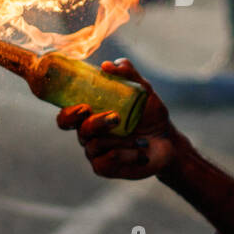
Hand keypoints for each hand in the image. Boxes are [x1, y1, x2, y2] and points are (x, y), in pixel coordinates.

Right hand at [56, 59, 176, 178]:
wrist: (167, 141)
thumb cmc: (149, 114)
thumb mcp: (142, 90)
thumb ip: (127, 74)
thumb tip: (108, 65)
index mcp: (89, 114)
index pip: (66, 116)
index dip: (68, 113)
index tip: (84, 107)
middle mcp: (88, 134)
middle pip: (80, 130)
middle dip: (96, 124)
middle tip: (116, 117)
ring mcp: (95, 152)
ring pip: (95, 145)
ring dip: (120, 139)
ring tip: (140, 138)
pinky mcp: (104, 168)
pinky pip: (108, 160)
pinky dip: (127, 154)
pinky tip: (142, 152)